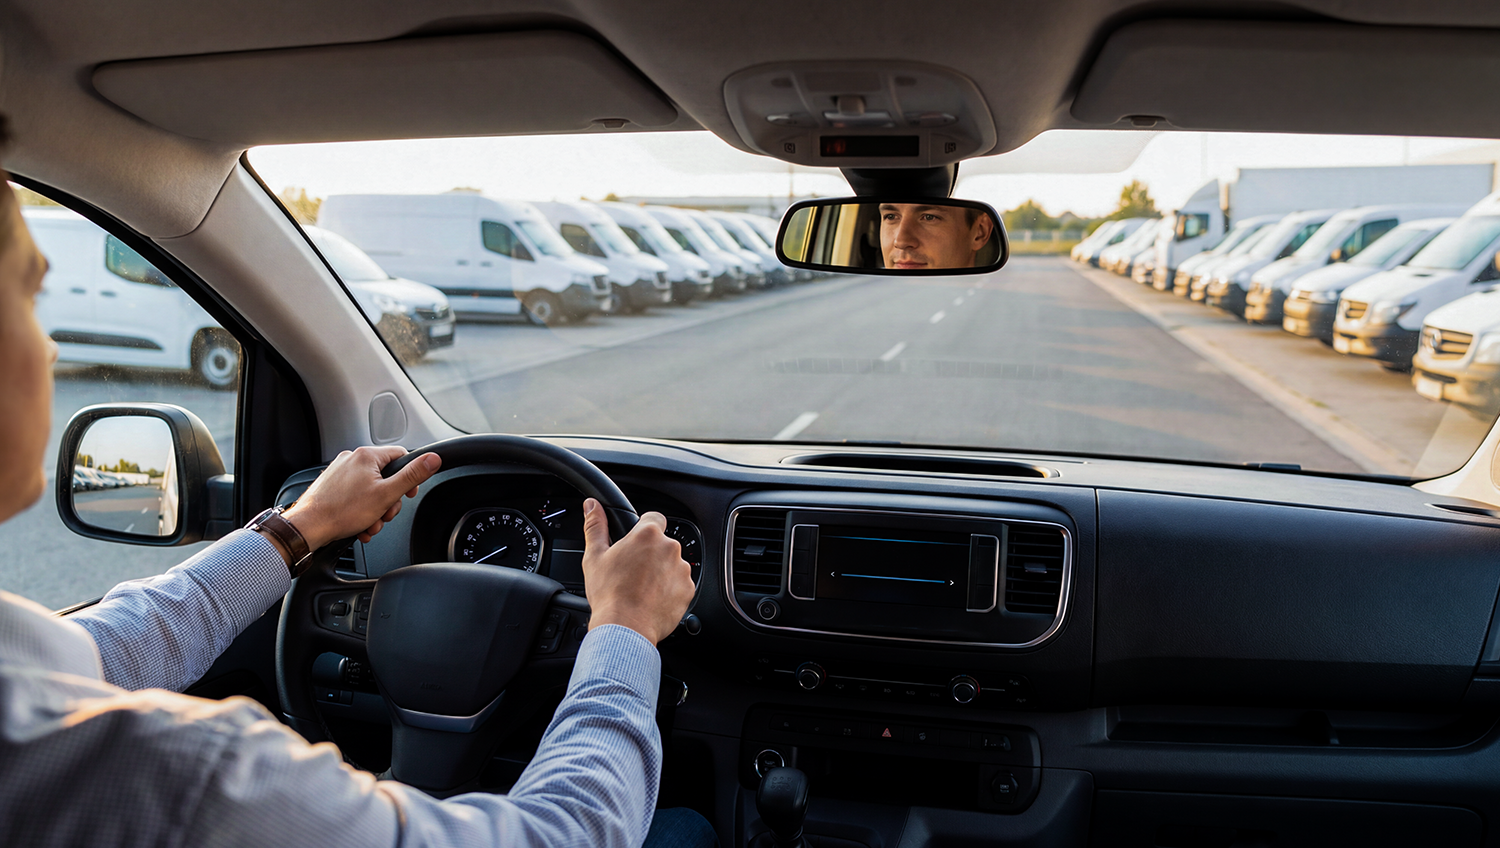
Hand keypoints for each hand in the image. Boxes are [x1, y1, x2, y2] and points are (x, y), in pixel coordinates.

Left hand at [283, 446, 441, 549]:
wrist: (309, 526)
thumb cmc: (342, 511)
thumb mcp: (387, 494)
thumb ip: (412, 475)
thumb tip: (433, 458)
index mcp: (367, 456)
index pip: (401, 456)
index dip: (410, 477)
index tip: (407, 494)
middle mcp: (352, 459)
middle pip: (386, 476)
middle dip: (389, 500)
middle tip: (384, 514)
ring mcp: (340, 472)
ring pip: (370, 489)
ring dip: (375, 509)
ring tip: (368, 523)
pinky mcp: (331, 485)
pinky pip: (355, 495)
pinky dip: (361, 510)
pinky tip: (359, 524)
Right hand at [581, 498, 693, 643]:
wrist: (626, 628)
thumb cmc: (609, 594)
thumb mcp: (595, 556)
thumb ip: (596, 526)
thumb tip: (592, 506)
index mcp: (648, 535)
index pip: (653, 518)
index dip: (643, 529)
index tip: (635, 542)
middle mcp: (669, 548)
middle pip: (662, 543)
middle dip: (651, 554)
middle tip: (633, 571)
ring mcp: (681, 569)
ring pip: (672, 564)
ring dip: (661, 572)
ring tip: (641, 588)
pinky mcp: (688, 589)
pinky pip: (680, 584)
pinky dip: (669, 590)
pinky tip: (652, 599)